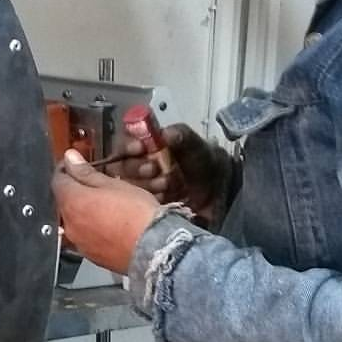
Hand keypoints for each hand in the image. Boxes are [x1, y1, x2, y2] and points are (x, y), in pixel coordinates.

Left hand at [53, 150, 159, 272]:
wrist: (155, 249)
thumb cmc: (136, 214)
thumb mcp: (112, 184)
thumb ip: (86, 172)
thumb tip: (70, 159)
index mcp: (72, 203)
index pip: (58, 180)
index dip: (66, 170)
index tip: (75, 165)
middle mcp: (70, 225)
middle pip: (65, 202)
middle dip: (76, 191)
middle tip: (95, 184)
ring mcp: (79, 243)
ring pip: (75, 220)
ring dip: (84, 211)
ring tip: (105, 206)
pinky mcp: (91, 256)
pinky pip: (85, 237)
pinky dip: (92, 228)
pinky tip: (109, 225)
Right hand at [112, 123, 228, 223]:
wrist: (221, 195)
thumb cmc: (207, 166)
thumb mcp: (197, 147)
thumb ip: (182, 136)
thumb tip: (166, 133)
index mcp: (149, 148)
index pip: (125, 144)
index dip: (128, 146)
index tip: (139, 148)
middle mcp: (140, 167)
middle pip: (120, 166)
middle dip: (137, 167)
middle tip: (154, 169)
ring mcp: (141, 188)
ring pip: (126, 186)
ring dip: (146, 185)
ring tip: (168, 185)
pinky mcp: (145, 207)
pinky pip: (135, 205)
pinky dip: (150, 200)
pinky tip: (166, 198)